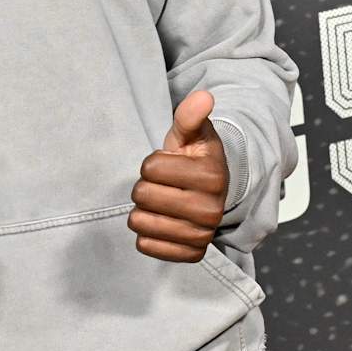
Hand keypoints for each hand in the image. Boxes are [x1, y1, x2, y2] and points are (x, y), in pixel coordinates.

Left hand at [129, 87, 229, 261]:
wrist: (211, 194)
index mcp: (212, 176)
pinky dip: (147, 234)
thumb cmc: (195, 160)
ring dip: (143, 210)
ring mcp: (202, 235)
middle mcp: (211, 210)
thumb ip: (190, 116)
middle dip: (145, 186)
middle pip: (142, 195)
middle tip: (163, 185)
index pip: (150, 168)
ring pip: (140, 222)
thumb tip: (203, 96)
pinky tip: (162, 222)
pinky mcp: (191, 254)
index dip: (152, 163)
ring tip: (162, 203)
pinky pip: (146, 246)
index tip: (168, 164)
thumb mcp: (191, 134)